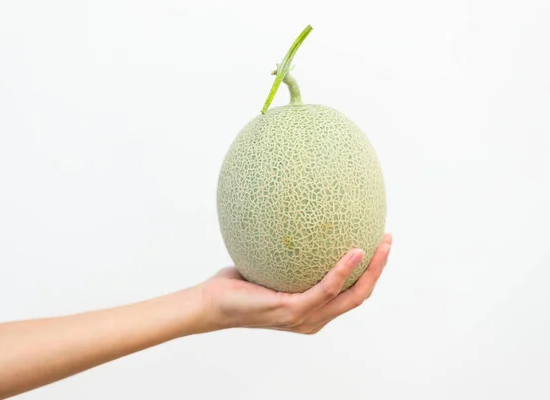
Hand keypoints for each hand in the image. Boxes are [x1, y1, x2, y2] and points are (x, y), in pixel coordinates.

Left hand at [200, 233, 392, 333]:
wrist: (211, 304)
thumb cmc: (237, 285)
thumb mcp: (270, 266)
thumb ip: (288, 254)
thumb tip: (297, 219)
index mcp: (311, 310)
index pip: (350, 294)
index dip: (370, 272)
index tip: (378, 244)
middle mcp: (313, 318)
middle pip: (359, 295)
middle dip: (379, 268)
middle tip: (388, 240)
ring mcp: (304, 317)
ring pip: (351, 295)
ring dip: (371, 269)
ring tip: (381, 243)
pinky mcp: (292, 311)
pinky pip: (326, 289)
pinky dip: (343, 271)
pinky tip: (354, 251)